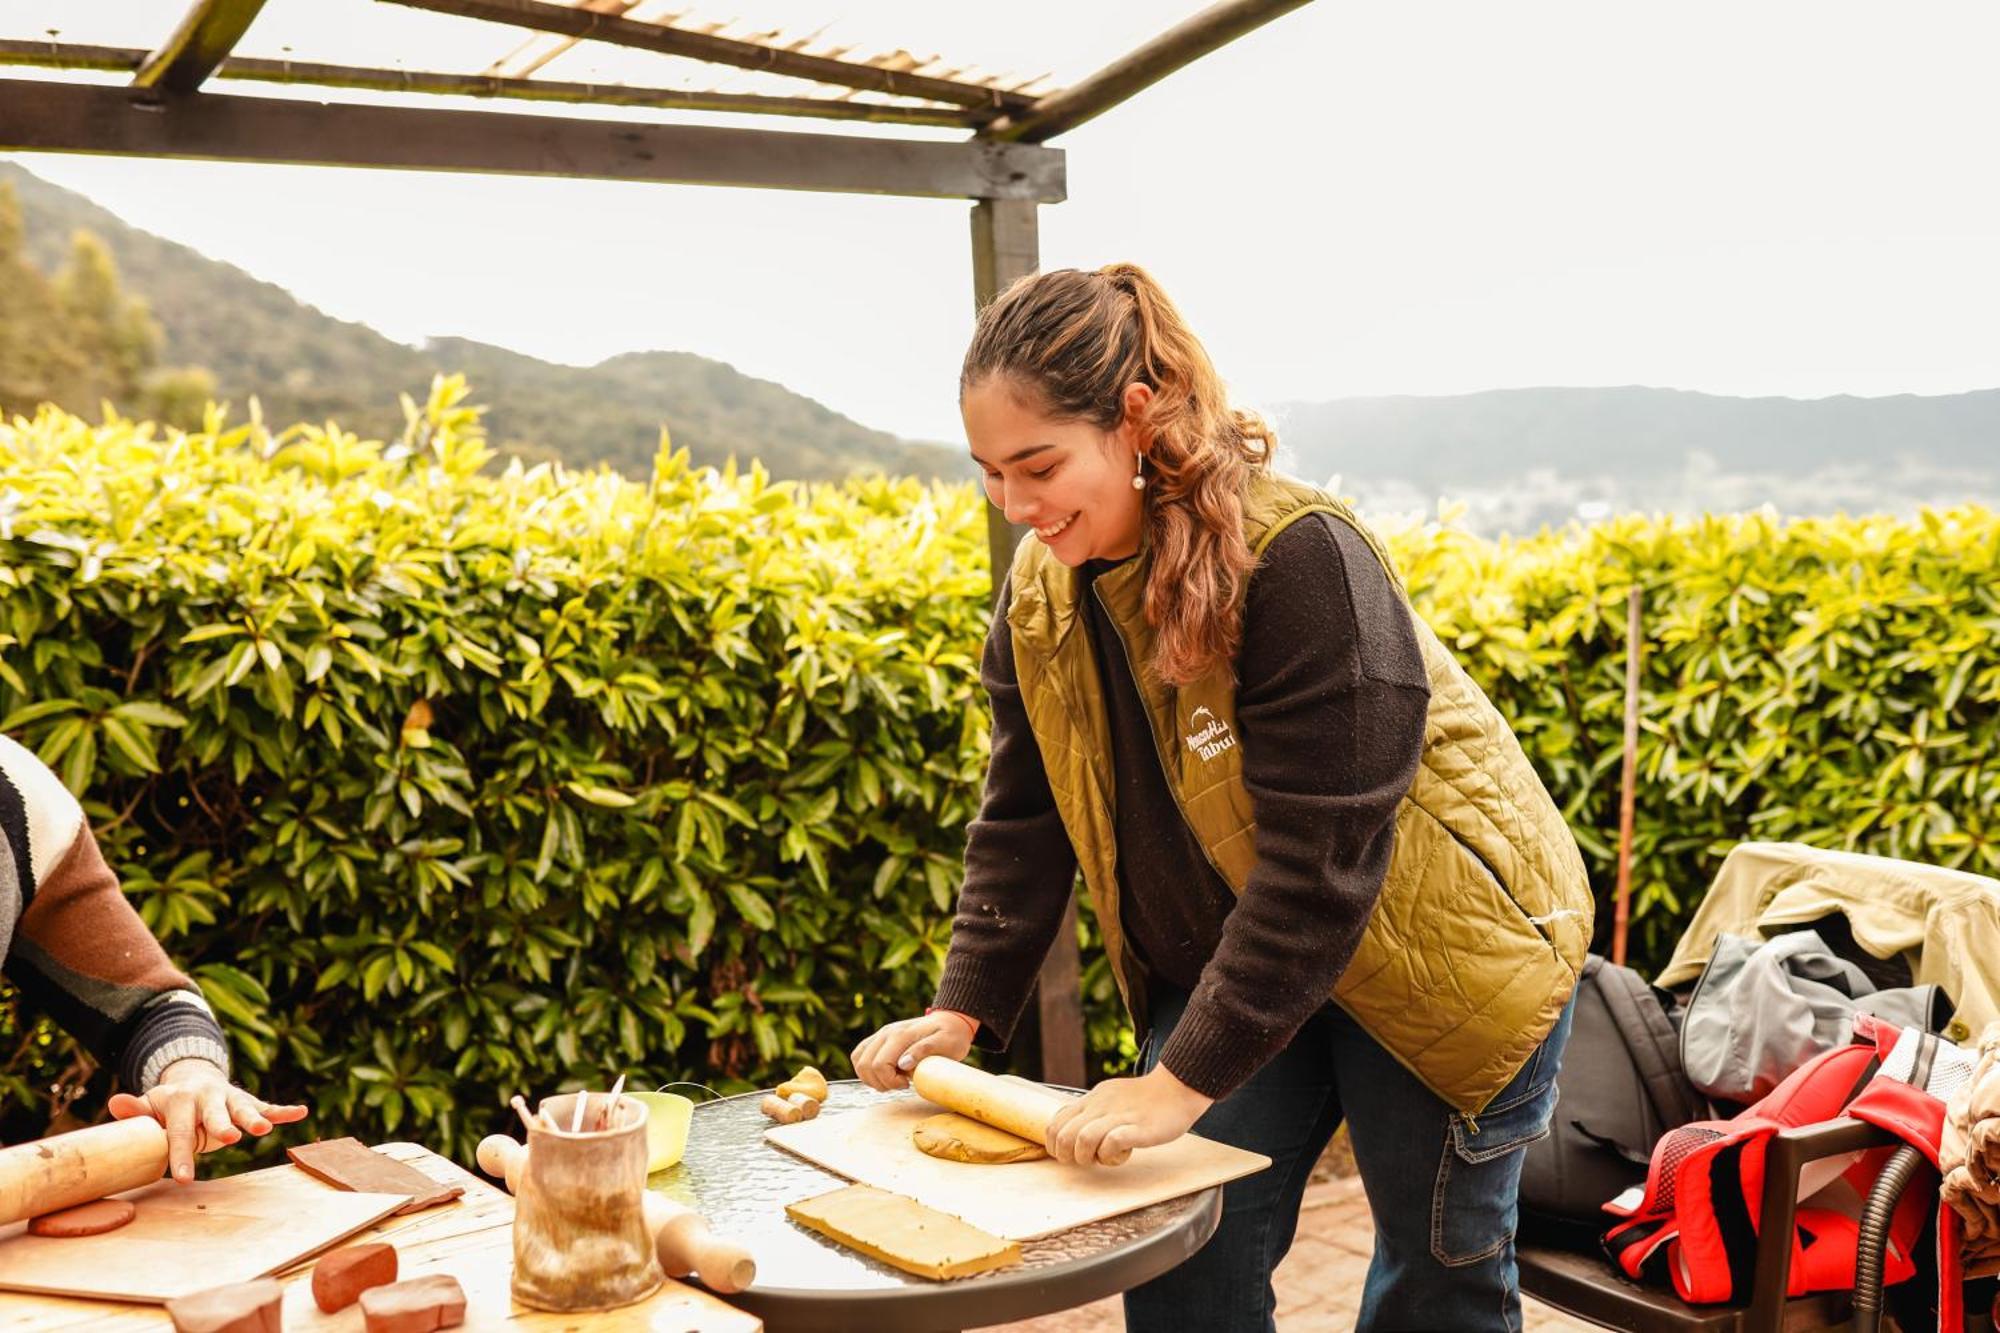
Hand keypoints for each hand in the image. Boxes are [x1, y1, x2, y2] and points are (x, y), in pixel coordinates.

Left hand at [107, 1060, 308, 1183]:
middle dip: (223, 1126)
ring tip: (265, 1129)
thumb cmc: (168, 1105)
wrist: (194, 1080)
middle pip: (216, 1114)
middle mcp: (208, 1096)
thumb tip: (115, 1103)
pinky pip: (266, 1106)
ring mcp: (230, 1097)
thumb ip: (136, 1110)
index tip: (183, 1178)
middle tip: (229, 1138)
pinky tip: (299, 1112)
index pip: (179, 1131)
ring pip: (243, 1109)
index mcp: (181, 1100)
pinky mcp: (247, 1101)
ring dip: (255, 1118)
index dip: (181, 1154)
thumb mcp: (150, 1106)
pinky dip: (283, 1111)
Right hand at [850, 1011, 976, 1090]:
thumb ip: (924, 1051)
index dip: (890, 1082)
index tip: (907, 1084)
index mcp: (901, 1035)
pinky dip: (866, 1070)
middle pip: (865, 1065)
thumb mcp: (946, 1044)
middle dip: (881, 1083)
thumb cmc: (951, 1036)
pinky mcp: (879, 1039)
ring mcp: (881, 1035)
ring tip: (893, 1079)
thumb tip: (902, 1064)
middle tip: (901, 1084)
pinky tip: (884, 1074)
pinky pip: (859, 1055)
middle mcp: (886, 1033)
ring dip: (872, 1078)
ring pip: (859, 1061)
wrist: (951, 1022)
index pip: (880, 1065)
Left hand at [1045, 1066, 1212, 1166]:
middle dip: (1068, 1157)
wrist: (1177, 1088)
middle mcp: (1100, 1106)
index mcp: (1092, 1099)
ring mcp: (1119, 1116)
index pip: (1055, 1123)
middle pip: (1063, 1135)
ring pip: (1083, 1139)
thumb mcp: (1110, 1097)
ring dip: (1087, 1157)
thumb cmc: (1145, 1099)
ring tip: (1101, 1159)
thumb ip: (1092, 1112)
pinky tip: (1119, 1155)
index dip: (1055, 1145)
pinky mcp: (1138, 1128)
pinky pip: (1112, 1142)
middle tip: (1085, 1160)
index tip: (1069, 1155)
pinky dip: (1110, 1155)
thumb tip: (1075, 1132)